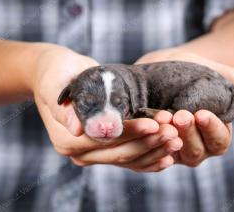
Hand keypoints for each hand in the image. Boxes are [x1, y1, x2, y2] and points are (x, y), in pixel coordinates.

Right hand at [33, 45, 182, 171]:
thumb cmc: (60, 72)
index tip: (154, 123)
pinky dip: (151, 158)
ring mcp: (95, 155)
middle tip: (173, 131)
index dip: (131, 132)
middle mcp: (80, 153)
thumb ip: (63, 105)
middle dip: (149, 143)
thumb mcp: (56, 80)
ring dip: (155, 150)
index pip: (104, 139)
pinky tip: (169, 155)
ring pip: (130, 160)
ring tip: (177, 139)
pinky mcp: (108, 151)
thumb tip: (76, 130)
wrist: (63, 75)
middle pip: (120, 154)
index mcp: (67, 139)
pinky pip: (132, 161)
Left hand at [135, 47, 233, 165]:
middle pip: (198, 152)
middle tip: (181, 115)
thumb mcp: (220, 75)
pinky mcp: (155, 144)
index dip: (212, 130)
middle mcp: (196, 144)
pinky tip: (151, 126)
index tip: (201, 114)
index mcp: (214, 132)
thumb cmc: (194, 71)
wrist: (162, 64)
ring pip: (176, 153)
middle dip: (190, 134)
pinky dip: (154, 140)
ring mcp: (174, 146)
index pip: (219, 141)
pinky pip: (155, 150)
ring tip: (166, 118)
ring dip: (172, 138)